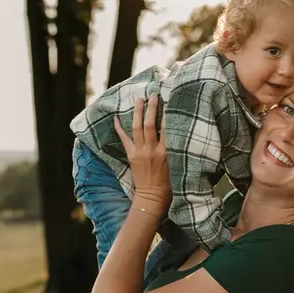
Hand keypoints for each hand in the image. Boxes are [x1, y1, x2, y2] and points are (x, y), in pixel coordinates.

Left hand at [114, 93, 170, 215]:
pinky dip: (119, 128)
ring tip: (138, 99)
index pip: (166, 127)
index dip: (167, 113)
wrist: (152, 197)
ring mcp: (139, 152)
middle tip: (153, 95)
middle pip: (149, 123)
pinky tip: (116, 117)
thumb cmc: (169, 183)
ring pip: (136, 127)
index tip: (169, 100)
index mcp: (165, 152)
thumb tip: (178, 132)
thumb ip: (176, 148)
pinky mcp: (131, 156)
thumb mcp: (177, 164)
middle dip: (151, 107)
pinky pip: (124, 139)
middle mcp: (151, 149)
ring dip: (137, 111)